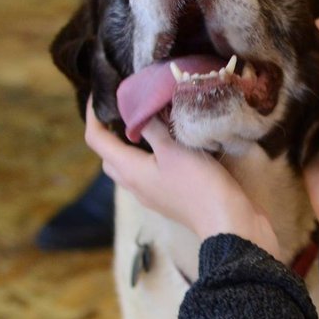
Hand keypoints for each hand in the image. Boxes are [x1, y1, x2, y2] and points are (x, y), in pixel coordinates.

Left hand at [84, 101, 281, 259]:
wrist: (226, 222)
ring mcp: (150, 194)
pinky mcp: (167, 198)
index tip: (97, 95)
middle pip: (109, 156)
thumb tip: (137, 108)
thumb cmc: (198, 184)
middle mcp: (134, 184)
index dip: (92, 115)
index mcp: (129, 170)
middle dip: (109, 132)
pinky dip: (147, 157)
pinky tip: (166, 145)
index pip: (96, 140)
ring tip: (144, 123)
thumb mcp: (174, 148)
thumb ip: (152, 126)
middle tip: (121, 109)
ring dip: (128, 146)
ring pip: (127, 166)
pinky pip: (146, 174)